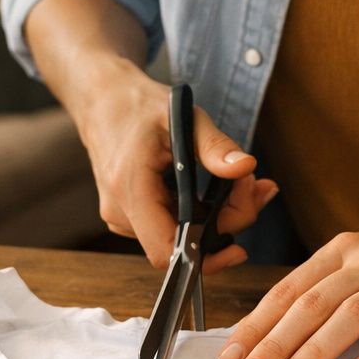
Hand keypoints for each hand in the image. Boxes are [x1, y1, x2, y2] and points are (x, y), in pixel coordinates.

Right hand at [74, 59, 278, 272]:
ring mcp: (122, 217)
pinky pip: (172, 226)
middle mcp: (120, 211)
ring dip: (219, 215)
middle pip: (184, 244)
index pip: (167, 251)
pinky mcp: (130, 215)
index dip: (206, 257)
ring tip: (244, 182)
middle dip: (228, 220)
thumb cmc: (139, 106)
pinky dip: (201, 212)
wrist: (102, 101)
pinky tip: (220, 188)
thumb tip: (245, 167)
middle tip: (255, 185)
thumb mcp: (183, 117)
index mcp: (130, 188)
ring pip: (182, 236)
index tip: (240, 247)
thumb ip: (214, 146)